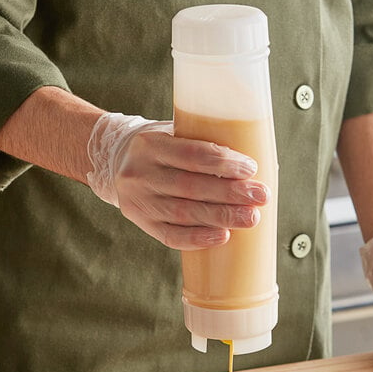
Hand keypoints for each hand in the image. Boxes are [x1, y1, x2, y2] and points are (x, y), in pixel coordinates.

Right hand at [86, 112, 267, 249]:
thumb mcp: (171, 133)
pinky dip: (198, 238)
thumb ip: (201, 144)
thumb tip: (254, 164)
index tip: (251, 169)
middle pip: (191, 187)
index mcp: (150, 143)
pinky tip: (222, 236)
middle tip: (260, 197)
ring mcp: (138, 200)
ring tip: (251, 218)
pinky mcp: (140, 221)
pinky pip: (171, 236)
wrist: (113, 161)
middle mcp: (140, 173)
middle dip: (230, 194)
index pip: (192, 154)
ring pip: (184, 213)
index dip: (223, 163)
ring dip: (221, 217)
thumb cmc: (159, 148)